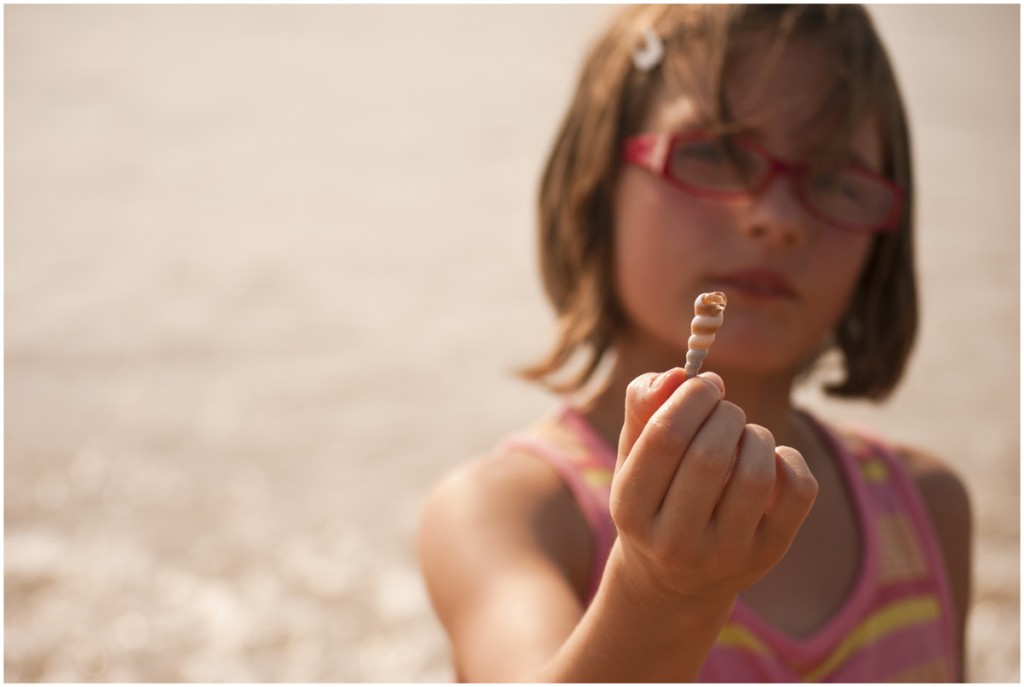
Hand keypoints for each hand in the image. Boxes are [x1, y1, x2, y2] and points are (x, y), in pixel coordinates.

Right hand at [609, 368, 817, 604]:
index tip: (705, 384)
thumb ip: (644, 405)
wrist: (675, 580)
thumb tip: (678, 373)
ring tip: (744, 435)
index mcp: (631, 510)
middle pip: (711, 455)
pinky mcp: (768, 555)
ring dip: (756, 434)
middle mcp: (675, 542)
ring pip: (757, 473)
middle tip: (724, 408)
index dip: (692, 396)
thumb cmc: (653, 495)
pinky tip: (770, 460)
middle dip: (726, 413)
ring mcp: (725, 555)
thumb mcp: (634, 454)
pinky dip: (789, 458)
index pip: (665, 437)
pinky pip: (797, 491)